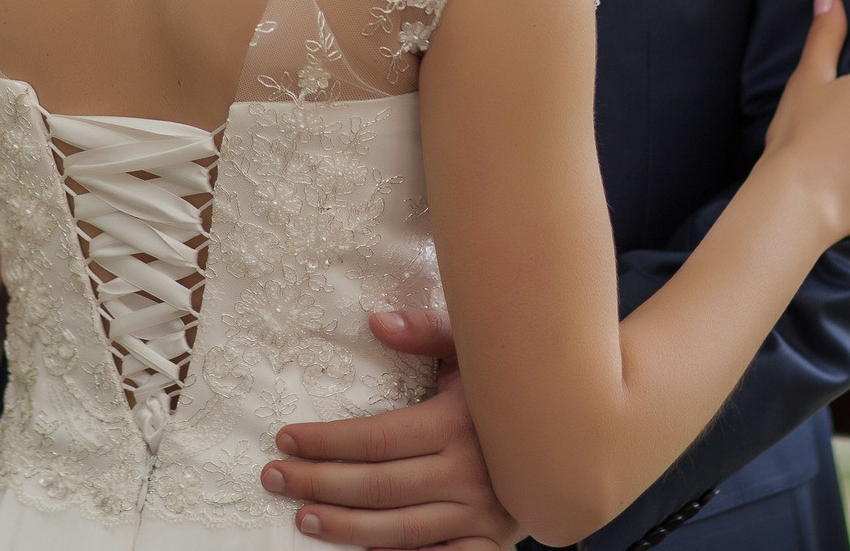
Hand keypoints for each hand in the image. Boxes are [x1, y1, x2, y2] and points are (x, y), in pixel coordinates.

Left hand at [264, 308, 522, 549]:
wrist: (575, 436)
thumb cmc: (511, 386)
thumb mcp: (475, 350)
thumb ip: (428, 332)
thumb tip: (375, 321)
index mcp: (457, 423)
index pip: (375, 439)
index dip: (326, 441)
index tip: (286, 438)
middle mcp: (468, 473)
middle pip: (377, 486)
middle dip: (318, 483)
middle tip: (274, 477)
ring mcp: (480, 515)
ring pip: (398, 531)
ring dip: (344, 528)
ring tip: (303, 517)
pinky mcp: (490, 542)